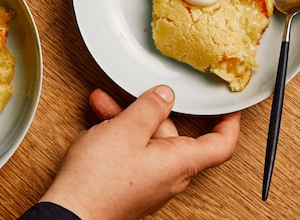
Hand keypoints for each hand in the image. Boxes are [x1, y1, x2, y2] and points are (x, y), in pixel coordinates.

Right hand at [39, 85, 240, 219]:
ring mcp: (150, 182)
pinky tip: (101, 123)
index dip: (229, 123)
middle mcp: (170, 175)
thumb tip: (166, 95)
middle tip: (135, 93)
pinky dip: (120, 135)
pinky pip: (133, 153)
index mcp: (180, 162)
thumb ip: (150, 107)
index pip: (221, 144)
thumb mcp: (127, 129)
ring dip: (129, 120)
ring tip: (105, 104)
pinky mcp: (131, 186)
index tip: (229, 105)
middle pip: (174, 134)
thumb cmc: (99, 181)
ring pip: (148, 141)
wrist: (70, 213)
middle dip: (153, 110)